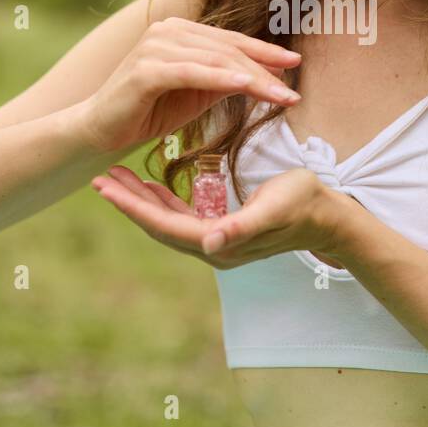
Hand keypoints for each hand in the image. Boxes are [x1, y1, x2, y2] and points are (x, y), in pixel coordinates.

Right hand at [79, 17, 301, 154]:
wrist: (101, 130)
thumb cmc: (149, 111)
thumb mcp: (197, 93)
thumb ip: (226, 80)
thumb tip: (267, 75)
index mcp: (180, 32)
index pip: (230, 41)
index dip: (264, 52)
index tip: (295, 63)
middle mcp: (167, 31)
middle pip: (228, 50)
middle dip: (265, 68)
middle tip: (295, 87)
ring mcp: (155, 47)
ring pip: (216, 61)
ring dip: (253, 78)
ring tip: (281, 95)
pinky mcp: (146, 70)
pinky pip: (193, 74)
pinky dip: (222, 80)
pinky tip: (247, 88)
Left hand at [90, 164, 343, 269]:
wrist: (328, 216)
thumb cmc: (303, 204)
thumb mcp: (273, 208)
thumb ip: (242, 226)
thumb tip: (209, 242)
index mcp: (219, 244)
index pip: (165, 227)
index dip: (134, 207)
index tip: (106, 186)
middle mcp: (212, 248)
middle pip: (159, 227)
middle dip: (128, 203)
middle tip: (99, 178)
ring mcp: (217, 241)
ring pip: (167, 222)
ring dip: (141, 202)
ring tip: (117, 179)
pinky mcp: (223, 230)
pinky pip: (183, 218)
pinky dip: (162, 202)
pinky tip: (152, 187)